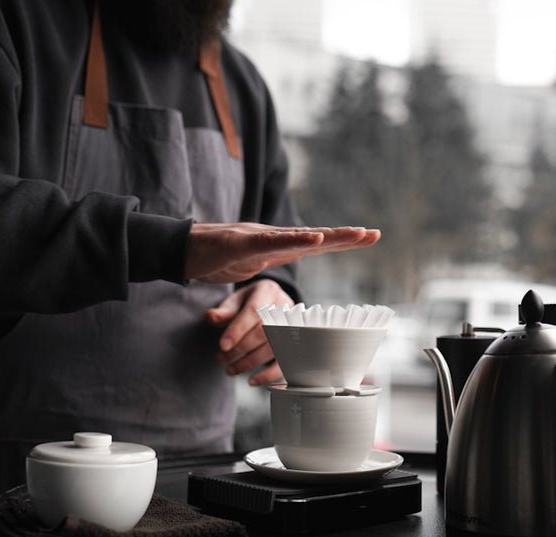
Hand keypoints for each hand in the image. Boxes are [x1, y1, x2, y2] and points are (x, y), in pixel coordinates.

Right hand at [185, 223, 378, 283]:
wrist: (181, 249)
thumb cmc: (214, 258)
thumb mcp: (248, 267)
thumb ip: (266, 267)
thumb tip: (282, 283)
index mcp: (277, 246)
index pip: (316, 243)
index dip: (342, 240)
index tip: (369, 238)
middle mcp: (273, 238)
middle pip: (315, 237)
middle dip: (346, 237)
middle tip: (374, 234)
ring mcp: (258, 238)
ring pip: (298, 236)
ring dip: (328, 236)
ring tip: (354, 234)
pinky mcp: (241, 243)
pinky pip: (271, 242)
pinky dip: (294, 239)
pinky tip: (313, 237)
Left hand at [204, 279, 293, 384]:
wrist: (272, 303)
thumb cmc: (251, 303)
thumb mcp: (236, 301)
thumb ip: (224, 311)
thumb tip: (211, 317)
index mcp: (268, 291)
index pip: (254, 311)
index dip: (238, 330)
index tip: (223, 346)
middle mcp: (285, 308)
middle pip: (265, 331)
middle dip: (240, 348)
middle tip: (221, 358)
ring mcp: (294, 327)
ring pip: (275, 348)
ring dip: (250, 363)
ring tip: (231, 369)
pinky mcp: (296, 345)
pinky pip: (286, 363)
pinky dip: (270, 375)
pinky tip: (253, 381)